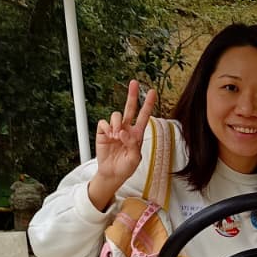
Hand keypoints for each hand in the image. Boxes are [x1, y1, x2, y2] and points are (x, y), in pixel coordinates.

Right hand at [89, 80, 155, 207]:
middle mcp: (126, 129)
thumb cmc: (126, 167)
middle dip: (132, 95)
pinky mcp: (103, 132)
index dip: (148, 104)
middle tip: (134, 83)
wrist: (111, 174)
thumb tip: (124, 132)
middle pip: (130, 108)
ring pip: (116, 115)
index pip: (144, 116)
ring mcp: (114, 129)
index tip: (153, 92)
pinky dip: (106, 128)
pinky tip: (109, 136)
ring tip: (116, 136)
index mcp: (137, 134)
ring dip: (117, 123)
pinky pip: (104, 123)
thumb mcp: (134, 159)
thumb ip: (132, 145)